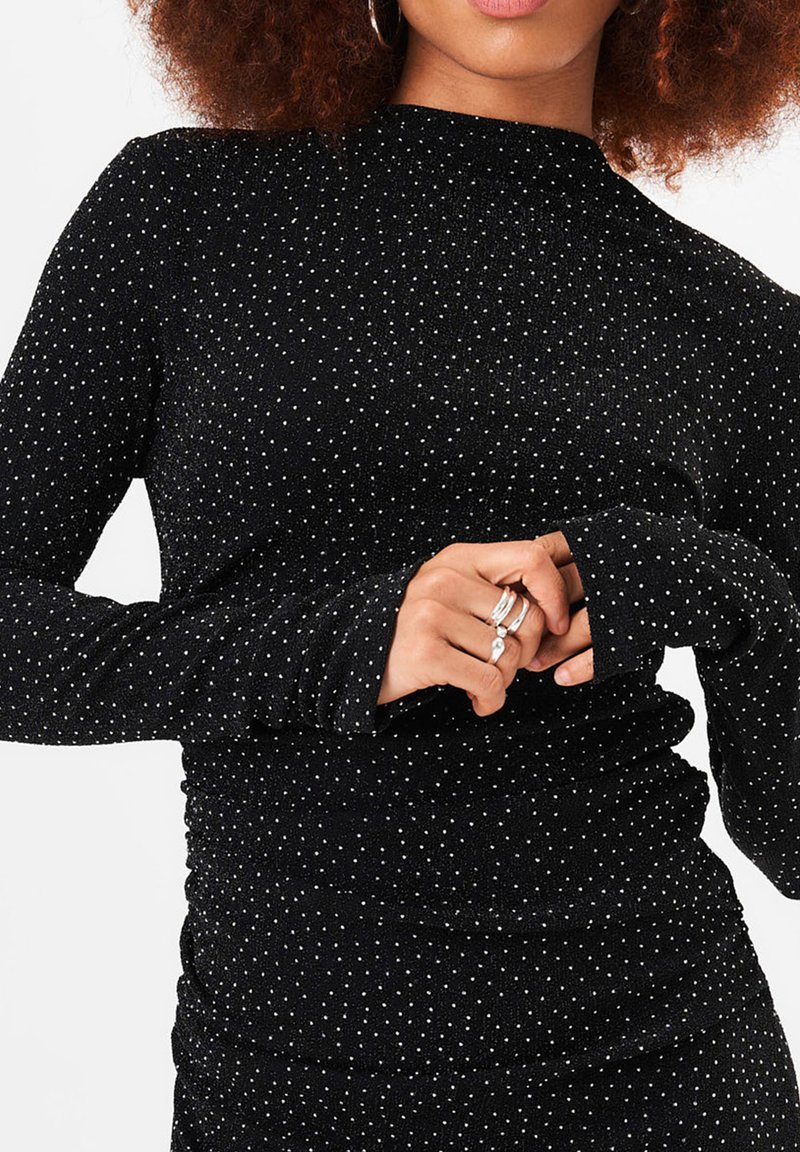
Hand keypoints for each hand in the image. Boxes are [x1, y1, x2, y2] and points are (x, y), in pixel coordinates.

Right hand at [377, 531, 592, 716]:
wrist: (353, 659)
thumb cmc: (417, 630)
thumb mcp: (451, 594)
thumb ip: (493, 590)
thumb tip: (554, 611)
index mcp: (458, 558)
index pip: (531, 558)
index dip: (555, 594)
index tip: (553, 625)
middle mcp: (444, 580)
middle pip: (528, 619)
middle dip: (525, 655)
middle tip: (502, 667)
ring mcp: (432, 615)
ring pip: (511, 655)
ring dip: (504, 681)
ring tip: (480, 683)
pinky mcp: (426, 653)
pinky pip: (490, 681)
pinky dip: (491, 700)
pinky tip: (478, 701)